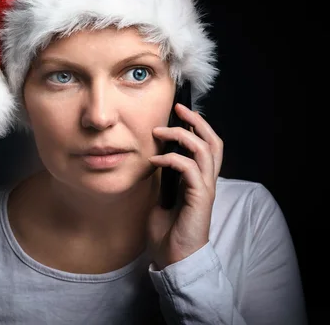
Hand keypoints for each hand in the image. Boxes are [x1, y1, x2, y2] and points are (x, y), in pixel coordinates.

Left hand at [147, 103, 223, 269]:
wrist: (173, 259)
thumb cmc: (168, 231)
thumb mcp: (161, 197)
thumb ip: (163, 179)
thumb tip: (154, 159)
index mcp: (199, 180)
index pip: (206, 145)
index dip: (197, 126)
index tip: (178, 112)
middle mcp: (206, 181)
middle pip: (214, 142)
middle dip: (198, 121)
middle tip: (179, 108)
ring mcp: (205, 189)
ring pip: (205, 150)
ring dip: (182, 136)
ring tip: (160, 132)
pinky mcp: (199, 199)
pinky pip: (190, 169)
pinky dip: (172, 159)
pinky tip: (154, 161)